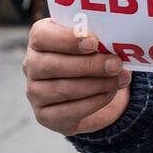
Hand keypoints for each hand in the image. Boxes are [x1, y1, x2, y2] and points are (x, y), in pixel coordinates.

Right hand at [23, 19, 131, 135]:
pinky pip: (68, 112)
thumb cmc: (92, 55)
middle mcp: (31, 65)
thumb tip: (118, 43)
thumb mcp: (93, 40)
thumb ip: (98, 38)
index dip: (67, 39)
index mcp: (39, 39)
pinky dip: (93, 102)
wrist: (91, 89)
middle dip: (89, 65)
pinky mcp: (44, 116)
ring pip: (62, 89)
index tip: (94, 42)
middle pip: (52, 65)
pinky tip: (110, 93)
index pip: (42, 36)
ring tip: (120, 79)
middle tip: (116, 64)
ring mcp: (34, 92)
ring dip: (96, 85)